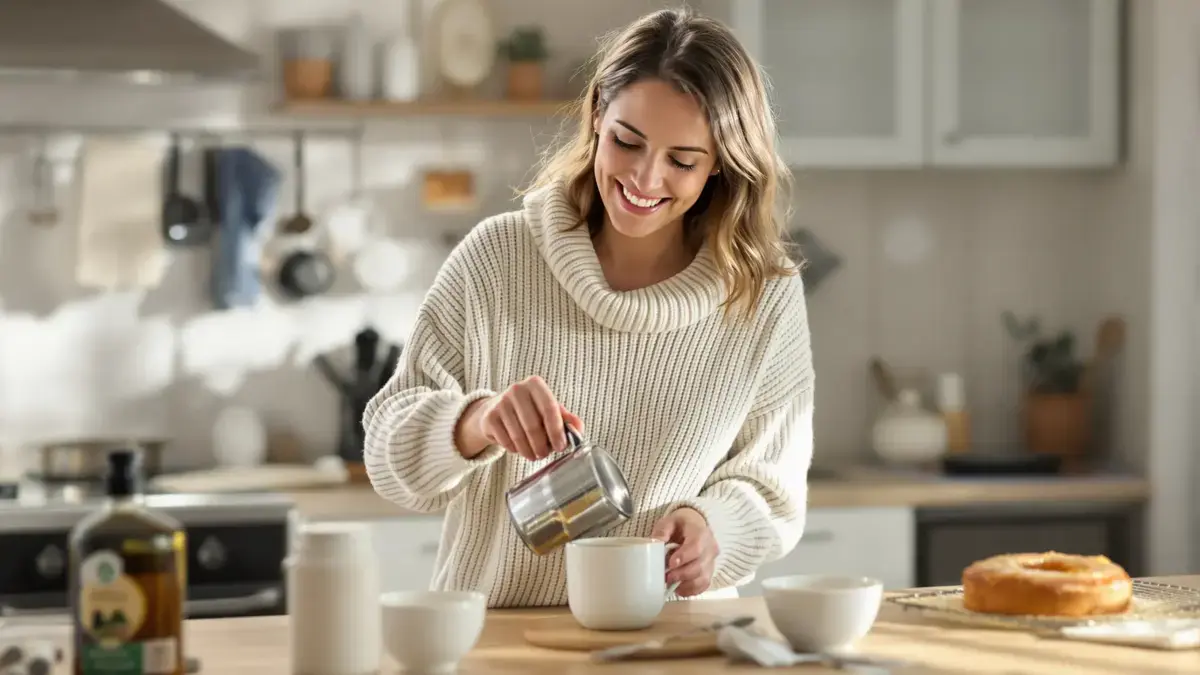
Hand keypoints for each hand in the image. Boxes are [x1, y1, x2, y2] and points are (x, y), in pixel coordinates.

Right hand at [460, 376, 583, 460]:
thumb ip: (566, 419)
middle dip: (542, 446)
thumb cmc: (528, 410)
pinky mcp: (489, 417)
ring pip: (519, 436)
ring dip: (529, 452)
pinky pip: (506, 441)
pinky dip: (515, 450)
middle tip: (545, 454)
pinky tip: (519, 448)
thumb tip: (578, 429)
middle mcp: (517, 389)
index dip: (557, 431)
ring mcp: (500, 402)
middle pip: (534, 426)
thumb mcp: (548, 410)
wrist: (494, 410)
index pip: (550, 408)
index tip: (561, 446)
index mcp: (535, 384)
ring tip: (534, 455)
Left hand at [651, 507, 718, 596]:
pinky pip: (703, 586)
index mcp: (701, 533)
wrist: (695, 527)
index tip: (671, 564)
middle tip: (666, 576)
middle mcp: (710, 548)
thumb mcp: (669, 522)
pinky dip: (690, 590)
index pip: (696, 547)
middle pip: (700, 566)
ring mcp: (712, 562)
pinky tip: (678, 588)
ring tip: (670, 582)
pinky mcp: (709, 573)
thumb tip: (655, 542)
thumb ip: (662, 531)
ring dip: (685, 584)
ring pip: (703, 578)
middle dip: (682, 574)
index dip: (684, 557)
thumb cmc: (681, 525)